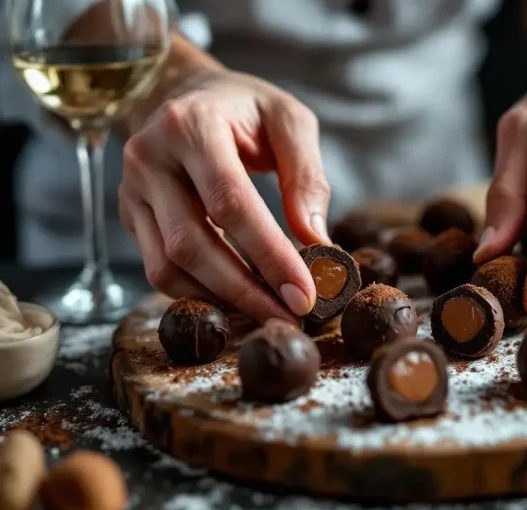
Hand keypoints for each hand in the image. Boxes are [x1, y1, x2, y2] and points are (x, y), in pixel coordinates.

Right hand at [119, 67, 331, 322]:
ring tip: (267, 313)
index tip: (304, 294)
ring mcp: (132, 189)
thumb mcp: (288, 121)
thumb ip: (306, 176)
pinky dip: (199, 292)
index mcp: (192, 126)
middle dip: (245, 291)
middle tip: (288, 318)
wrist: (183, 93)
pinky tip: (236, 299)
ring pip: (168, 266)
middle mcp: (150, 157)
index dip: (268, 255)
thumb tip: (316, 241)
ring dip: (220, 300)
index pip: (230, 203)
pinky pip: (158, 268)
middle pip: (192, 244)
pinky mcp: (129, 215)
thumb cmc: (244, 108)